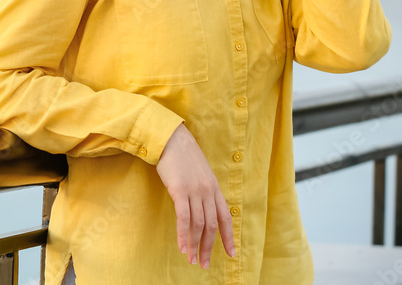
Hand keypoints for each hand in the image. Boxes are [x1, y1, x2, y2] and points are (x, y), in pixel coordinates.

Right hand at [155, 123, 235, 268]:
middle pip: (211, 226)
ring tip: (191, 260)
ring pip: (198, 225)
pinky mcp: (180, 190)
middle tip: (203, 263)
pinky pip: (184, 218)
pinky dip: (183, 235)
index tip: (230, 253)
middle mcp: (208, 191)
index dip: (228, 237)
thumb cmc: (182, 154)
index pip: (225, 217)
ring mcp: (195, 191)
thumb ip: (202, 189)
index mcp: (214, 187)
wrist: (170, 138)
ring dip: (195, 245)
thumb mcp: (198, 172)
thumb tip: (199, 205)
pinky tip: (182, 246)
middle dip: (208, 247)